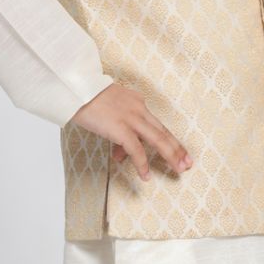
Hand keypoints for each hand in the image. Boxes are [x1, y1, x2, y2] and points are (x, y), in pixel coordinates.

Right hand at [69, 83, 193, 181]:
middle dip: (177, 149)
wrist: (76, 88)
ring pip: (158, 140)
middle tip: (187, 162)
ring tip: (178, 170)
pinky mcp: (121, 129)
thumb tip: (120, 154)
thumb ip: (118, 130)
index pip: (156, 124)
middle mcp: (138, 109)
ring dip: (170, 156)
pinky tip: (146, 175)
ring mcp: (131, 119)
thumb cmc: (86, 98)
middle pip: (163, 132)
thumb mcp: (108, 110)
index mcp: (136, 102)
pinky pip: (136, 150)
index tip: (180, 150)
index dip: (170, 139)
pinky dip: (142, 164)